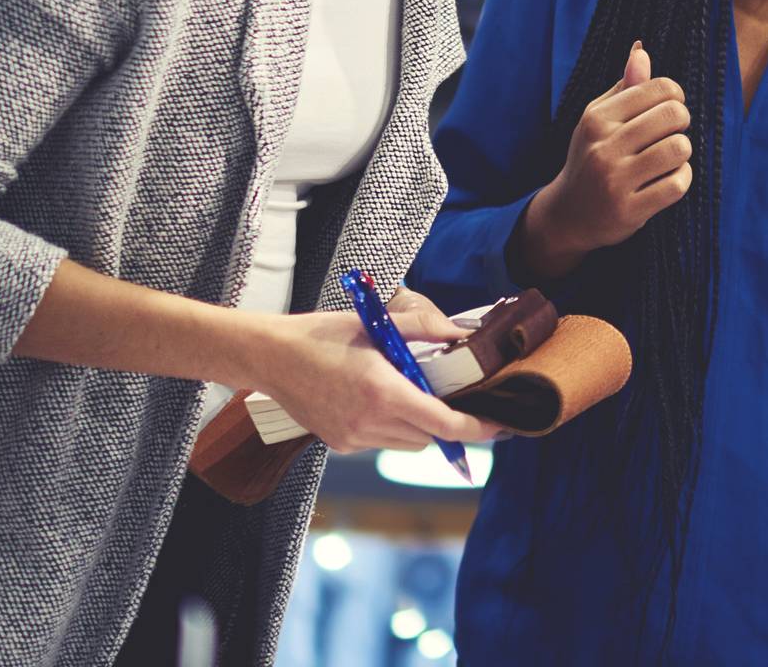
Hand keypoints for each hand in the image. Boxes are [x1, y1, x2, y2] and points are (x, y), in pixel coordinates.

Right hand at [242, 290, 498, 452]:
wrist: (269, 355)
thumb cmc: (321, 335)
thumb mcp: (376, 324)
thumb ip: (424, 331)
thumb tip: (463, 334)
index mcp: (383, 391)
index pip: (444, 423)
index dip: (476, 429)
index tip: (498, 427)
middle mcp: (369, 422)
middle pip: (429, 436)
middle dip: (442, 419)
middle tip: (442, 392)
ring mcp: (352, 437)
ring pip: (406, 443)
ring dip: (416, 424)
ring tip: (402, 391)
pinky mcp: (340, 444)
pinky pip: (380, 442)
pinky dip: (389, 427)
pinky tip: (373, 400)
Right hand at [519, 42, 691, 276]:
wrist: (567, 214)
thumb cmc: (591, 157)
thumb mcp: (598, 119)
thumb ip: (624, 86)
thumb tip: (641, 50)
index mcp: (597, 118)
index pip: (658, 88)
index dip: (675, 96)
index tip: (667, 109)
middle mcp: (603, 146)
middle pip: (673, 114)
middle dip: (681, 122)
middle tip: (671, 133)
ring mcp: (615, 180)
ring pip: (679, 149)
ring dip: (682, 153)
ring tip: (669, 158)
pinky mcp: (629, 210)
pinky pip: (678, 185)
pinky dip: (681, 180)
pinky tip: (667, 180)